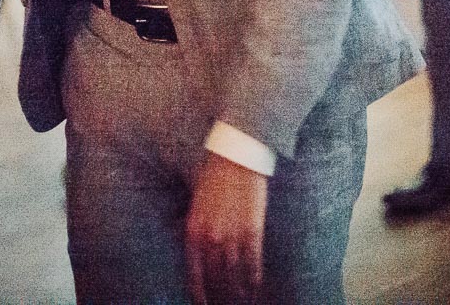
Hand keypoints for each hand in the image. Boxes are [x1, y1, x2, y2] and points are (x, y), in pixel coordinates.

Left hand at [186, 152, 268, 304]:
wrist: (235, 158)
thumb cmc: (214, 179)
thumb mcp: (195, 206)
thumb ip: (195, 231)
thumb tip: (197, 255)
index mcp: (193, 232)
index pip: (194, 274)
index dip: (200, 294)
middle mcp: (211, 238)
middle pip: (216, 278)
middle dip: (221, 295)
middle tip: (225, 303)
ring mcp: (232, 235)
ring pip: (235, 275)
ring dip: (238, 291)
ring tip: (243, 300)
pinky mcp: (252, 230)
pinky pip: (253, 262)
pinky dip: (254, 277)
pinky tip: (256, 284)